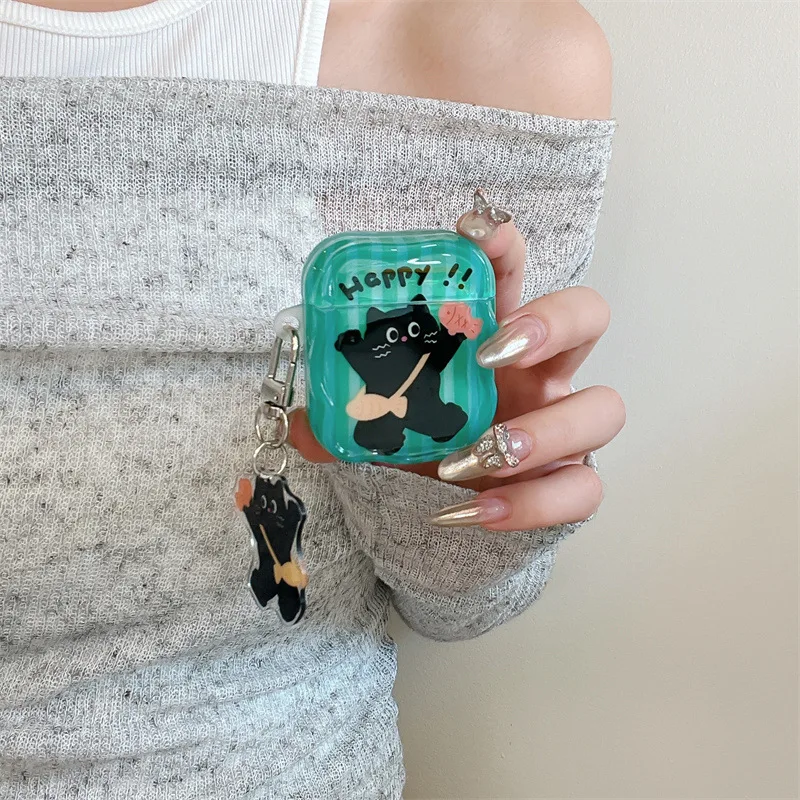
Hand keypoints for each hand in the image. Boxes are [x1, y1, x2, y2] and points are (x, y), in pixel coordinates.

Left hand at [289, 192, 624, 530]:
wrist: (443, 508)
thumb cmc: (422, 447)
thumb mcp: (384, 425)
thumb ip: (347, 421)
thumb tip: (302, 425)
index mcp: (493, 337)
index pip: (512, 272)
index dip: (502, 244)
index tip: (471, 233)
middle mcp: (540, 372)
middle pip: (589, 315)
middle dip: (550, 322)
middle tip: (489, 354)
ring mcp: (562, 425)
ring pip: (604, 409)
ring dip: (543, 431)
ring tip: (479, 454)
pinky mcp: (570, 481)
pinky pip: (581, 491)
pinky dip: (529, 505)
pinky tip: (471, 512)